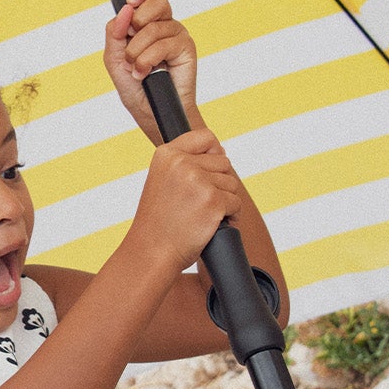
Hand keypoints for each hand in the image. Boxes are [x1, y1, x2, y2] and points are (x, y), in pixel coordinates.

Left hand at [103, 0, 197, 143]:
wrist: (151, 113)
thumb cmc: (135, 87)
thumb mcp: (114, 59)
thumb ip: (114, 33)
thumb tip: (124, 10)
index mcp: (148, 21)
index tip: (130, 0)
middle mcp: (165, 24)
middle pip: (156, 1)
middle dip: (137, 22)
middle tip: (131, 46)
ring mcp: (177, 35)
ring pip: (155, 27)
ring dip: (137, 51)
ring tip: (136, 69)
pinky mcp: (187, 48)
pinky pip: (164, 43)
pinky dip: (147, 60)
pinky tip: (144, 72)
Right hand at [127, 127, 242, 273]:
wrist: (152, 252)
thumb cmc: (158, 222)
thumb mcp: (161, 180)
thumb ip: (184, 162)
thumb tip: (222, 151)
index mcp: (166, 154)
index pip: (205, 137)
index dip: (213, 152)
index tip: (207, 172)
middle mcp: (181, 163)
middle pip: (223, 162)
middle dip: (217, 183)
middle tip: (198, 203)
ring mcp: (198, 181)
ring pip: (231, 183)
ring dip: (224, 200)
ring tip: (202, 215)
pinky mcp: (214, 201)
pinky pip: (236, 203)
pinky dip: (230, 216)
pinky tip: (212, 225)